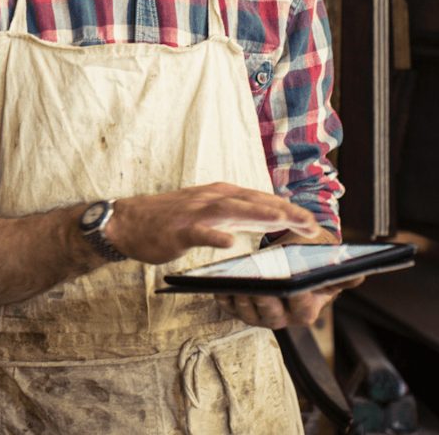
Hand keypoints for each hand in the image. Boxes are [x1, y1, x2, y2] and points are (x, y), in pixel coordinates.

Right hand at [100, 182, 318, 264]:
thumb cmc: (168, 220)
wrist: (126, 222)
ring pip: (231, 211)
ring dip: (257, 214)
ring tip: (281, 220)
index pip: (259, 199)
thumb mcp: (206, 212)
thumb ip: (234, 215)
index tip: (311, 221)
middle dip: (283, 211)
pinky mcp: (178, 230)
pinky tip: (230, 244)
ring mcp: (194, 213)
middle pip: (252, 201)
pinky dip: (215, 237)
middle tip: (310, 223)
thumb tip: (265, 220)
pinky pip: (199, 233)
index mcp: (219, 194)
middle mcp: (210, 198)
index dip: (287, 209)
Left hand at [214, 223, 360, 328]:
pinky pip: (231, 307)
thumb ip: (344, 272)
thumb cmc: (310, 256)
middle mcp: (285, 317)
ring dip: (242, 298)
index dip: (297, 296)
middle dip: (264, 300)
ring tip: (236, 282)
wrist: (289, 255)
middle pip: (273, 314)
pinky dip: (225, 297)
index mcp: (308, 308)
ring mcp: (262, 315)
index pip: (303, 306)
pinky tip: (221, 284)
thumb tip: (359, 275)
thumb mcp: (329, 261)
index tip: (292, 283)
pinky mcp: (243, 308)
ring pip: (250, 312)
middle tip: (257, 284)